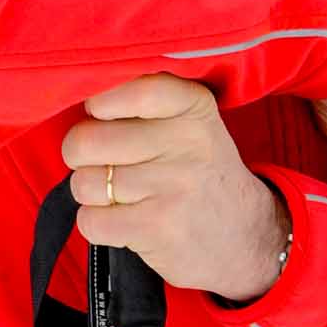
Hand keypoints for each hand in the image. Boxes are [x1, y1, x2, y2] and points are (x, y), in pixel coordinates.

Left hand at [61, 73, 288, 303]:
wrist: (248, 238)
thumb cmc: (200, 173)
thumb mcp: (192, 123)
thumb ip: (143, 101)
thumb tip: (78, 91)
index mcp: (193, 106)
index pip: (129, 89)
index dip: (99, 104)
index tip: (102, 116)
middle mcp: (186, 142)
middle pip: (86, 140)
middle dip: (82, 156)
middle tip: (106, 163)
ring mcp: (172, 187)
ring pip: (84, 182)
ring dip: (92, 194)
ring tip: (123, 195)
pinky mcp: (157, 228)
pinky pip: (90, 220)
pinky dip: (97, 224)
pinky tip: (125, 220)